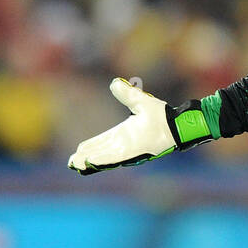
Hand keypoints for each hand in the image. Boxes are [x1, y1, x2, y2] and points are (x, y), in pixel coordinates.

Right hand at [67, 78, 211, 174]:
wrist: (176, 124)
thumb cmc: (162, 115)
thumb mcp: (139, 101)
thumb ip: (126, 94)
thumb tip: (114, 83)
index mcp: (125, 133)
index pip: (103, 141)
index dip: (91, 146)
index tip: (79, 150)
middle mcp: (125, 143)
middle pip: (101, 152)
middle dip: (87, 157)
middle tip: (71, 162)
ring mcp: (129, 149)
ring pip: (105, 157)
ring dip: (91, 161)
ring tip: (76, 165)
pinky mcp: (134, 152)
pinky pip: (114, 158)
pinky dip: (102, 160)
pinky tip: (90, 163)